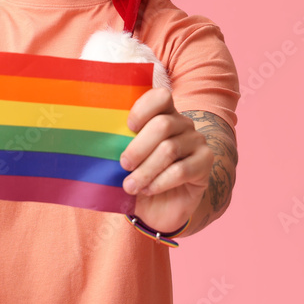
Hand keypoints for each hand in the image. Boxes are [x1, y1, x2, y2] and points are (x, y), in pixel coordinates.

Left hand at [120, 87, 210, 232]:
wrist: (162, 206)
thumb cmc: (141, 176)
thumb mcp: (128, 159)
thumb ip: (120, 145)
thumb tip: (99, 140)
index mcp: (164, 114)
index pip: (161, 97)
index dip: (143, 109)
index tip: (129, 127)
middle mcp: (184, 124)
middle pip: (162, 125)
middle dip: (138, 147)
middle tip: (124, 165)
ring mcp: (197, 142)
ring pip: (169, 149)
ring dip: (145, 170)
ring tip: (130, 185)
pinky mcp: (205, 163)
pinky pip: (181, 170)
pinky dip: (159, 182)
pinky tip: (148, 189)